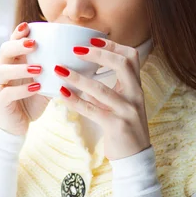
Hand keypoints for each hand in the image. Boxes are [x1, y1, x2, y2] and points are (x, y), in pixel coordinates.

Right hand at [0, 22, 51, 135]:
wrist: (19, 125)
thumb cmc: (32, 100)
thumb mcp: (45, 81)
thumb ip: (55, 69)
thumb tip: (84, 58)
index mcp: (13, 62)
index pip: (12, 42)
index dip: (17, 33)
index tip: (28, 26)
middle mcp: (2, 70)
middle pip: (3, 51)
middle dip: (17, 46)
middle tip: (34, 44)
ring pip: (1, 71)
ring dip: (20, 68)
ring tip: (38, 68)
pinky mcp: (0, 102)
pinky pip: (6, 93)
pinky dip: (21, 89)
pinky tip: (36, 87)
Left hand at [54, 38, 150, 160]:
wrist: (134, 156)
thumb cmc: (122, 125)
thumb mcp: (119, 101)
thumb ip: (107, 86)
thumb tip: (83, 69)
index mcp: (136, 86)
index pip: (131, 56)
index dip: (112, 46)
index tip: (92, 40)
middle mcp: (135, 95)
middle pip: (122, 64)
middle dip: (98, 54)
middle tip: (75, 50)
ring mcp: (127, 110)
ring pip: (101, 89)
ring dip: (78, 78)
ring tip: (59, 70)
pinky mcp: (116, 125)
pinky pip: (92, 110)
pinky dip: (75, 101)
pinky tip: (61, 93)